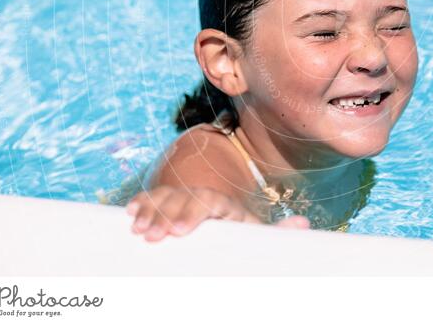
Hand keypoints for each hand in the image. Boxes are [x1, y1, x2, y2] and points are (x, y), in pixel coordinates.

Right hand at [126, 185, 309, 241]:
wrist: (225, 218)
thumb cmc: (240, 232)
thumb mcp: (258, 233)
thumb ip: (278, 232)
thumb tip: (303, 224)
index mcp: (225, 204)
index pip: (209, 202)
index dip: (194, 213)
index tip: (181, 231)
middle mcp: (202, 197)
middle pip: (184, 200)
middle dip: (168, 215)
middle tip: (154, 235)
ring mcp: (183, 197)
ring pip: (166, 197)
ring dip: (151, 210)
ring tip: (139, 228)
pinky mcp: (167, 202)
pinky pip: (152, 198)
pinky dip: (141, 203)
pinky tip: (129, 213)